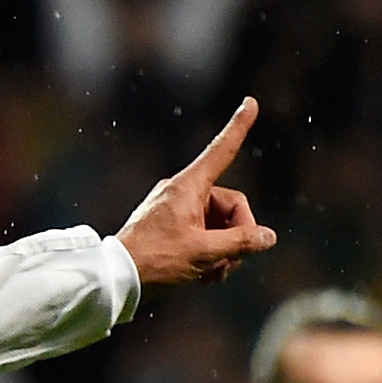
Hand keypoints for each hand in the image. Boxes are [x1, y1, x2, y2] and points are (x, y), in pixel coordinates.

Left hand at [115, 99, 278, 288]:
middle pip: (230, 205)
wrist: (113, 280)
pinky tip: (205, 276)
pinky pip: (201, 233)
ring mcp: (174, 209)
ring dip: (223, 251)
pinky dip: (208, 253)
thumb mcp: (203, 253)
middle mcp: (181, 191)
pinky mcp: (169, 227)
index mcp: (188, 186)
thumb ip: (240, 243)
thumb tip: (268, 237)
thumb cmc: (154, 261)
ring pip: (217, 224)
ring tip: (213, 275)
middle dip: (236, 236)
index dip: (239, 127)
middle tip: (231, 264)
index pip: (221, 150)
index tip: (250, 102)